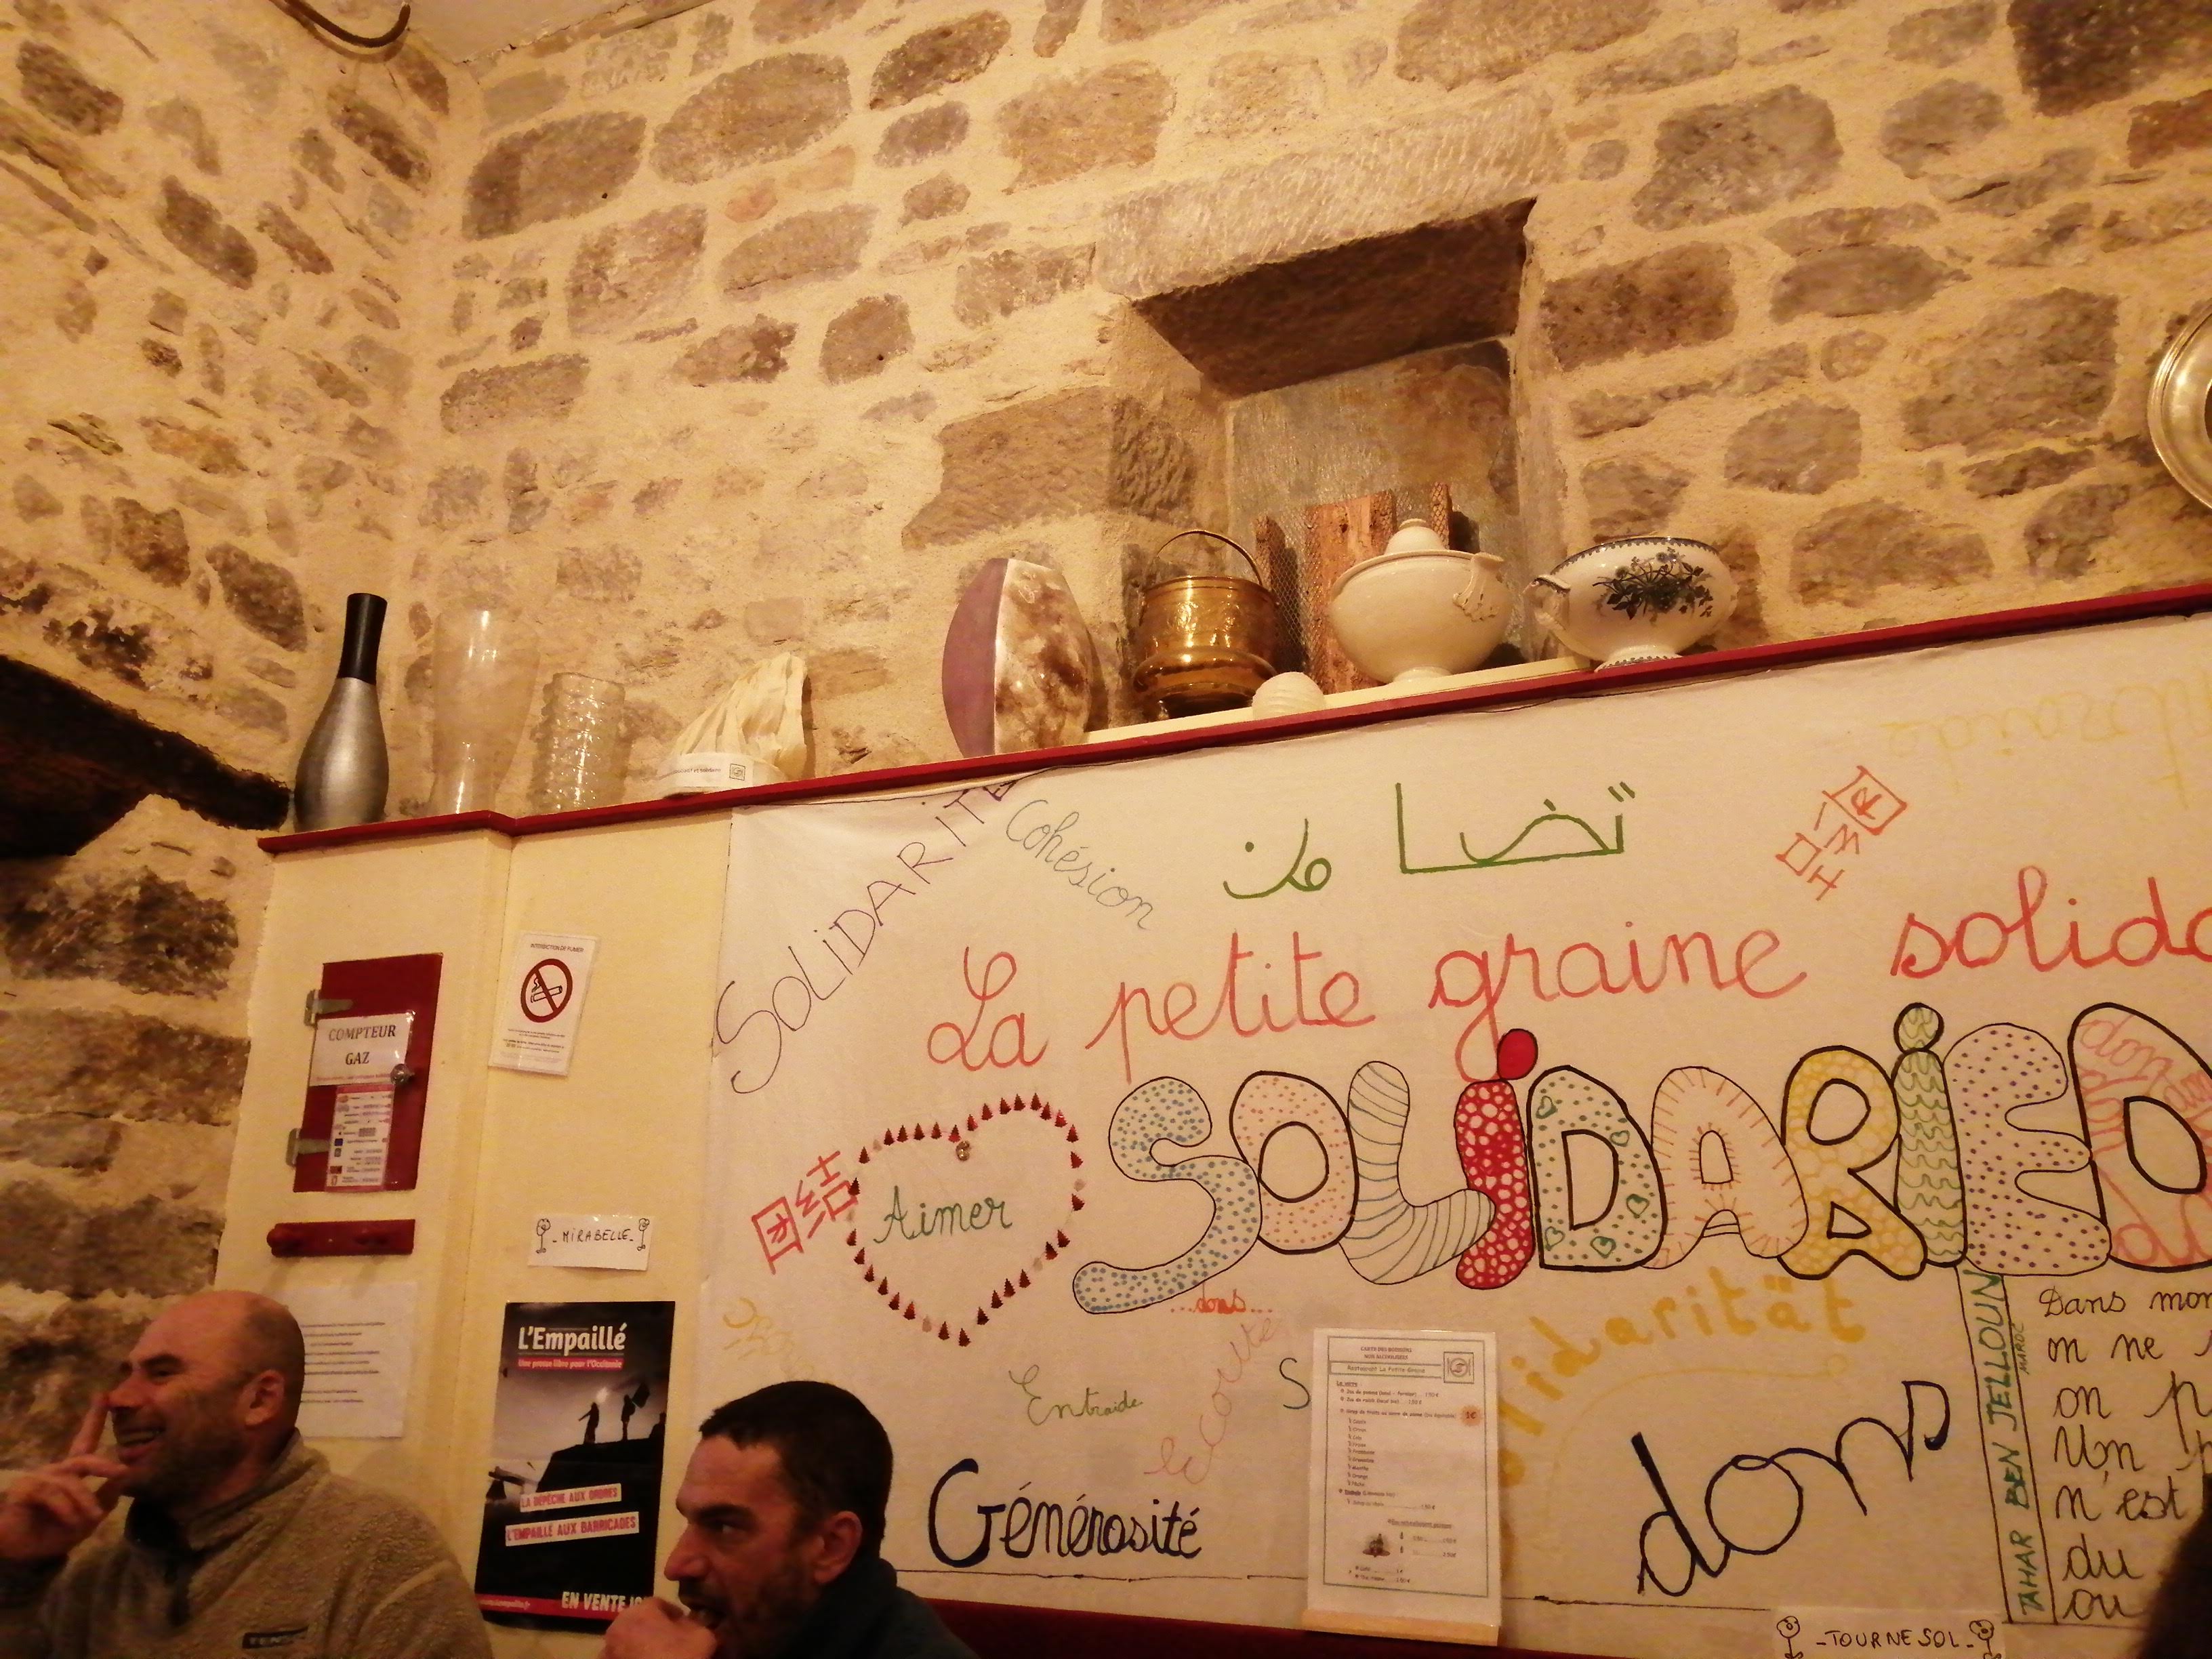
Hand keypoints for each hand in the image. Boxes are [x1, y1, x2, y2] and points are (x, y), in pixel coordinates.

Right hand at [0, 1398, 124, 1564]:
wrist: (24, 1555)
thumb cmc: (54, 1533)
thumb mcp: (88, 1519)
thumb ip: (105, 1498)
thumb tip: (124, 1475)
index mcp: (71, 1474)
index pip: (84, 1441)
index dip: (94, 1419)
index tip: (103, 1395)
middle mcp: (55, 1471)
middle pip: (84, 1458)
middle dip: (104, 1465)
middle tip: (122, 1472)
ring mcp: (37, 1479)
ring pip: (71, 1482)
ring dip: (84, 1502)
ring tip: (89, 1520)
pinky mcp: (23, 1490)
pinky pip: (52, 1494)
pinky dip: (65, 1509)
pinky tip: (69, 1520)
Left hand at [601, 1598, 715, 1658]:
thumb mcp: (702, 1637)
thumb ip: (696, 1623)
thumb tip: (690, 1622)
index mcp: (638, 1612)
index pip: (658, 1603)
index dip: (674, 1613)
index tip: (686, 1626)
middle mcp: (617, 1628)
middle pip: (639, 1621)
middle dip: (654, 1628)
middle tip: (672, 1642)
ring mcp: (607, 1653)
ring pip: (627, 1642)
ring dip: (640, 1646)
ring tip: (658, 1656)